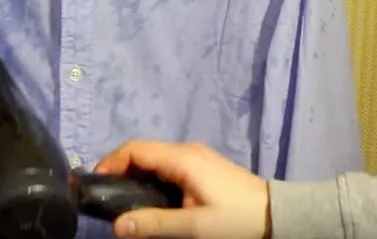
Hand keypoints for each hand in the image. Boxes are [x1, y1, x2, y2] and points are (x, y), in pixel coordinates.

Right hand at [95, 140, 270, 238]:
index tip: (97, 186)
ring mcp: (196, 156)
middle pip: (142, 152)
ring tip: (127, 203)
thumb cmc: (236, 220)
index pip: (135, 149)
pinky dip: (152, 178)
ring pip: (154, 159)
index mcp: (182, 158)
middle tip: (109, 199)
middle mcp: (186, 150)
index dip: (111, 163)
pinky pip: (167, 166)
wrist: (279, 217)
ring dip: (136, 176)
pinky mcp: (203, 166)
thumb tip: (117, 225)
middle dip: (120, 171)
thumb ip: (154, 224)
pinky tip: (152, 200)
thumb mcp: (194, 227)